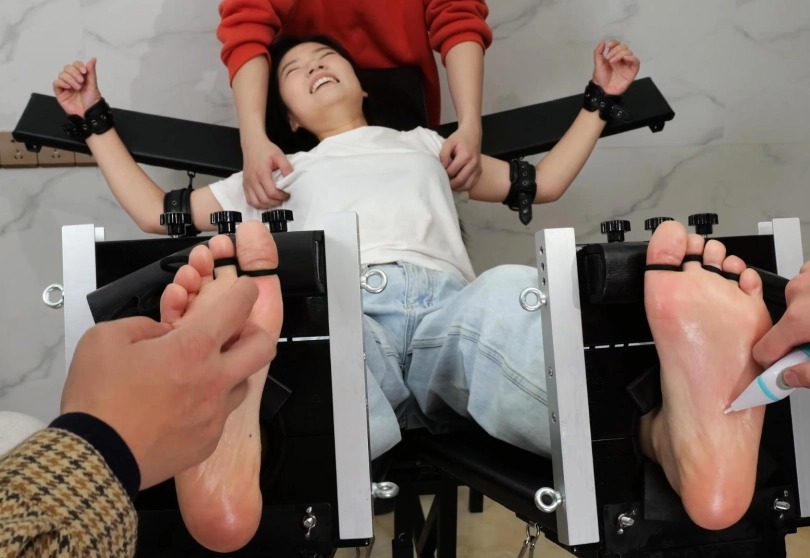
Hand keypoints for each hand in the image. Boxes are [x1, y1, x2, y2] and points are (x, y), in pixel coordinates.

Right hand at [53, 58, 101, 116]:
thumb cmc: (92, 101)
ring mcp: (65, 86)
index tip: (84, 72)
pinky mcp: (60, 92)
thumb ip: (91, 72)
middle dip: (74, 72)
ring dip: (70, 79)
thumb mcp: (93, 85)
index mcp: (81, 77)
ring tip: (77, 87)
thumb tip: (93, 58)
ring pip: (62, 74)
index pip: (75, 65)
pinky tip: (69, 87)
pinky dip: (62, 83)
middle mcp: (72, 80)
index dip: (78, 66)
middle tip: (81, 81)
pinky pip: (56, 83)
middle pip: (67, 68)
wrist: (89, 114)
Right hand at [61, 277, 274, 489]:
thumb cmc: (98, 398)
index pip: (240, 306)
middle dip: (253, 334)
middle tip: (231, 335)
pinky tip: (180, 408)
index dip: (245, 291)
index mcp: (194, 347)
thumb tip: (163, 334)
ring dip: (230, 373)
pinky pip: (220, 416)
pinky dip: (208, 406)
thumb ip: (143, 326)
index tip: (242, 290)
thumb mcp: (106, 338)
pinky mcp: (209, 442)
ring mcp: (216, 414)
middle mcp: (215, 380)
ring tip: (199, 374)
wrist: (94, 459)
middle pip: (264, 347)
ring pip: (244, 384)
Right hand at [242, 135, 292, 208]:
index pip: (272, 192)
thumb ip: (286, 168)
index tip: (287, 193)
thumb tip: (292, 180)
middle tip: (283, 198)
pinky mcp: (245, 185)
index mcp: (261, 173)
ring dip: (267, 205)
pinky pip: (250, 200)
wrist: (252, 144)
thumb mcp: (279, 156)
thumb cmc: (266, 149)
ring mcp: (247, 183)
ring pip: (256, 203)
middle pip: (264, 199)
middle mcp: (252, 180)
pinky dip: (258, 204)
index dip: (281, 196)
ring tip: (276, 200)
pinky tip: (266, 201)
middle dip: (276, 202)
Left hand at [440, 123, 481, 191]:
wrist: (472, 134)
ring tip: (449, 186)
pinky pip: (472, 184)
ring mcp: (478, 169)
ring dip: (457, 188)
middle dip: (450, 184)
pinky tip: (457, 185)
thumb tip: (443, 167)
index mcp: (465, 156)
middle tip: (442, 183)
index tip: (439, 173)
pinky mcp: (479, 171)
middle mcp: (473, 164)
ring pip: (467, 185)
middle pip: (460, 180)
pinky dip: (464, 187)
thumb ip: (444, 155)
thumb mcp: (448, 142)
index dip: (444, 174)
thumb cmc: (459, 138)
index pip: (452, 171)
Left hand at [592, 40, 639, 95]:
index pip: (617, 45)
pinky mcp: (632, 71)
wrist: (603, 89)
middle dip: (616, 51)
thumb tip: (602, 41)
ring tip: (613, 62)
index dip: (614, 43)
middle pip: (624, 47)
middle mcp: (621, 59)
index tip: (609, 45)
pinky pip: (636, 62)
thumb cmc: (600, 78)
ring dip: (621, 54)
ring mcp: (627, 64)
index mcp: (613, 56)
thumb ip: (598, 52)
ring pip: (629, 53)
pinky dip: (632, 58)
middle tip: (609, 59)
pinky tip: (626, 58)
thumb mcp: (597, 64)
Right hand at [753, 261, 809, 386]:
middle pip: (786, 323)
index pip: (765, 349)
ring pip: (799, 301)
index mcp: (801, 318)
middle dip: (801, 335)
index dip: (771, 362)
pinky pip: (809, 282)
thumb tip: (789, 378)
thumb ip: (809, 374)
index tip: (777, 368)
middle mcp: (801, 292)